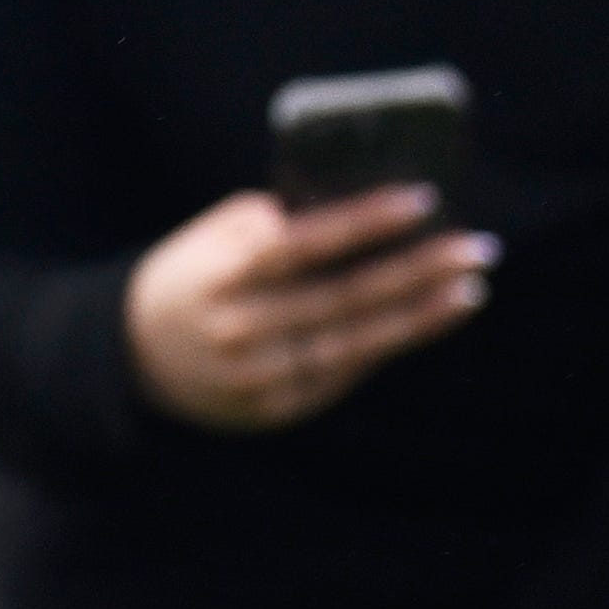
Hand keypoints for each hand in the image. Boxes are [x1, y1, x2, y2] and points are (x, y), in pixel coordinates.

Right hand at [125, 186, 494, 432]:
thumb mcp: (212, 236)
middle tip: (476, 248)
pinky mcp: (273, 411)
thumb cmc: (191, 278)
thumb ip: (273, 220)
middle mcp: (240, 330)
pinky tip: (430, 318)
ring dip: (420, 316)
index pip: (305, 242)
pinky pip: (342, 375)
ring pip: (354, 344)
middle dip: (417, 271)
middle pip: (343, 298)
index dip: (367, 221)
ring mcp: (257, 378)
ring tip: (470, 288)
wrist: (131, 359)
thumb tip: (355, 208)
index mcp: (221, 274)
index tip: (424, 197)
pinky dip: (389, 345)